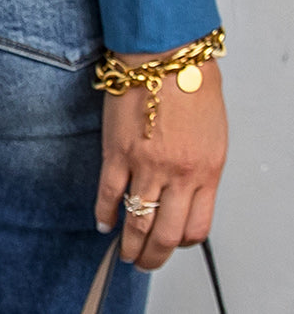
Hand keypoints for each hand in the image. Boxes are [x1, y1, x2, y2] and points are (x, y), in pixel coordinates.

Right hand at [94, 51, 226, 271]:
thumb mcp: (213, 135)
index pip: (196, 228)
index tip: (173, 242)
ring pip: (136, 221)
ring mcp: (146, 165)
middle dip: (153, 256)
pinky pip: (108, 193)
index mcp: (206, 172)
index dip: (182, 242)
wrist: (166, 53)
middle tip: (144, 262)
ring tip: (124, 252)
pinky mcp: (117, 151)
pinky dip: (104, 213)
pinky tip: (102, 222)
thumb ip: (202, 168)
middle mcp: (178, 176)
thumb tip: (186, 192)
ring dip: (129, 244)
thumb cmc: (192, 84)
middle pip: (165, 234)